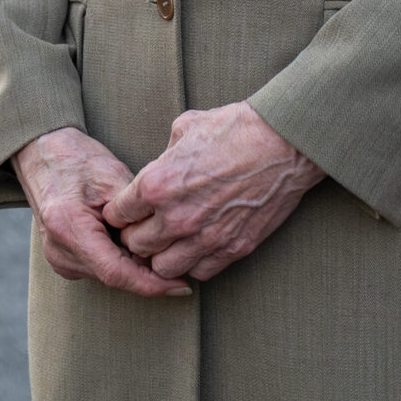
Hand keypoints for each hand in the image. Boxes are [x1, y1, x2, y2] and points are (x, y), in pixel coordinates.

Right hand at [11, 128, 192, 298]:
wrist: (42, 153)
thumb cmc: (77, 159)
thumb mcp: (114, 178)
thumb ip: (137, 216)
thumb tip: (165, 248)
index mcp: (68, 228)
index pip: (116, 273)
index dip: (152, 285)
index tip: (182, 287)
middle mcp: (59, 250)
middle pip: (115, 277)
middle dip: (149, 273)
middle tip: (177, 254)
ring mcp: (58, 258)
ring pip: (109, 276)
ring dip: (135, 265)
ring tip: (151, 238)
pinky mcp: (63, 259)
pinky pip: (100, 269)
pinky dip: (121, 260)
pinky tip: (130, 240)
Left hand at [102, 103, 322, 283]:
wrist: (282, 143)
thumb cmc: (233, 128)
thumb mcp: (184, 128)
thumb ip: (162, 156)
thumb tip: (158, 168)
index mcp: (157, 184)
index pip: (118, 215)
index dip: (120, 212)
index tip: (128, 210)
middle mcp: (176, 216)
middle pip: (136, 246)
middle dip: (137, 236)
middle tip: (147, 227)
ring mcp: (205, 237)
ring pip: (163, 268)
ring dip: (163, 256)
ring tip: (171, 242)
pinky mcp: (233, 248)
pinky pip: (200, 272)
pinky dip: (195, 263)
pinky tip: (199, 246)